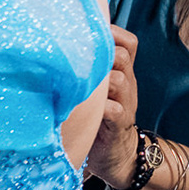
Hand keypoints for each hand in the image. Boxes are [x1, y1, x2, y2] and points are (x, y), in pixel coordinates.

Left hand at [86, 25, 140, 187]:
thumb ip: (91, 71)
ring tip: (76, 83)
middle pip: (123, 55)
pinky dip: (98, 106)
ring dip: (99, 78)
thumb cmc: (101, 119)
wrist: (118, 156)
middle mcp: (127, 84)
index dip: (112, 33)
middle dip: (102, 53)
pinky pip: (113, 109)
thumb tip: (59, 46)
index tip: (86, 33)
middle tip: (76, 59)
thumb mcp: (100, 91)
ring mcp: (126, 103)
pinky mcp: (119, 124)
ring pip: (119, 79)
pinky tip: (78, 108)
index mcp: (123, 73)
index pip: (128, 42)